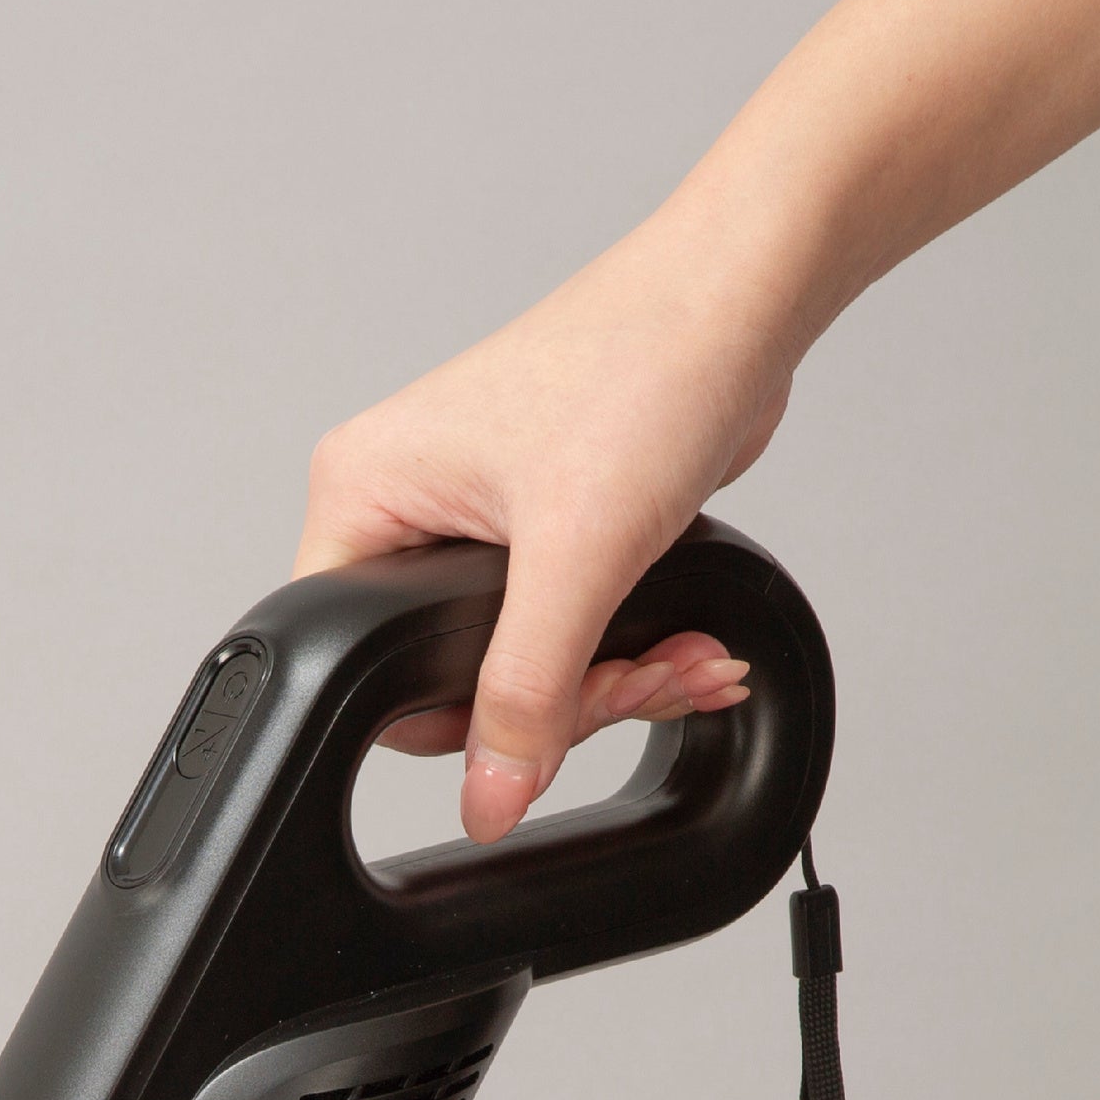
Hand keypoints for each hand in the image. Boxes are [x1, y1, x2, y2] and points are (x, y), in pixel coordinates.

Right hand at [295, 216, 803, 839]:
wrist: (739, 301)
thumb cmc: (641, 366)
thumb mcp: (575, 555)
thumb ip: (526, 691)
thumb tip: (490, 798)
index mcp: (364, 495)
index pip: (360, 663)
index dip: (456, 719)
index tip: (546, 722)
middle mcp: (404, 505)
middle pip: (452, 676)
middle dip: (565, 698)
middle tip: (636, 681)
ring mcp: (471, 515)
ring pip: (520, 661)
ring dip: (613, 678)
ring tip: (684, 663)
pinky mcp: (540, 524)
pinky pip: (565, 627)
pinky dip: (628, 646)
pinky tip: (686, 644)